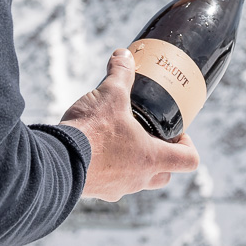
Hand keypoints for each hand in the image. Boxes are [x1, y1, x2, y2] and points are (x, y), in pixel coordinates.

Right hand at [60, 48, 200, 200]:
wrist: (57, 162)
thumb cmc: (91, 132)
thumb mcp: (109, 94)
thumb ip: (120, 73)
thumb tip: (123, 55)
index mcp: (151, 157)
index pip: (188, 160)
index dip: (188, 145)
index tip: (175, 131)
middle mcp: (138, 178)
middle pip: (165, 175)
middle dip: (164, 157)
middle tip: (151, 136)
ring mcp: (118, 188)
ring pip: (137, 181)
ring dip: (136, 164)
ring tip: (120, 140)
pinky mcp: (97, 191)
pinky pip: (112, 183)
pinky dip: (110, 169)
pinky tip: (96, 150)